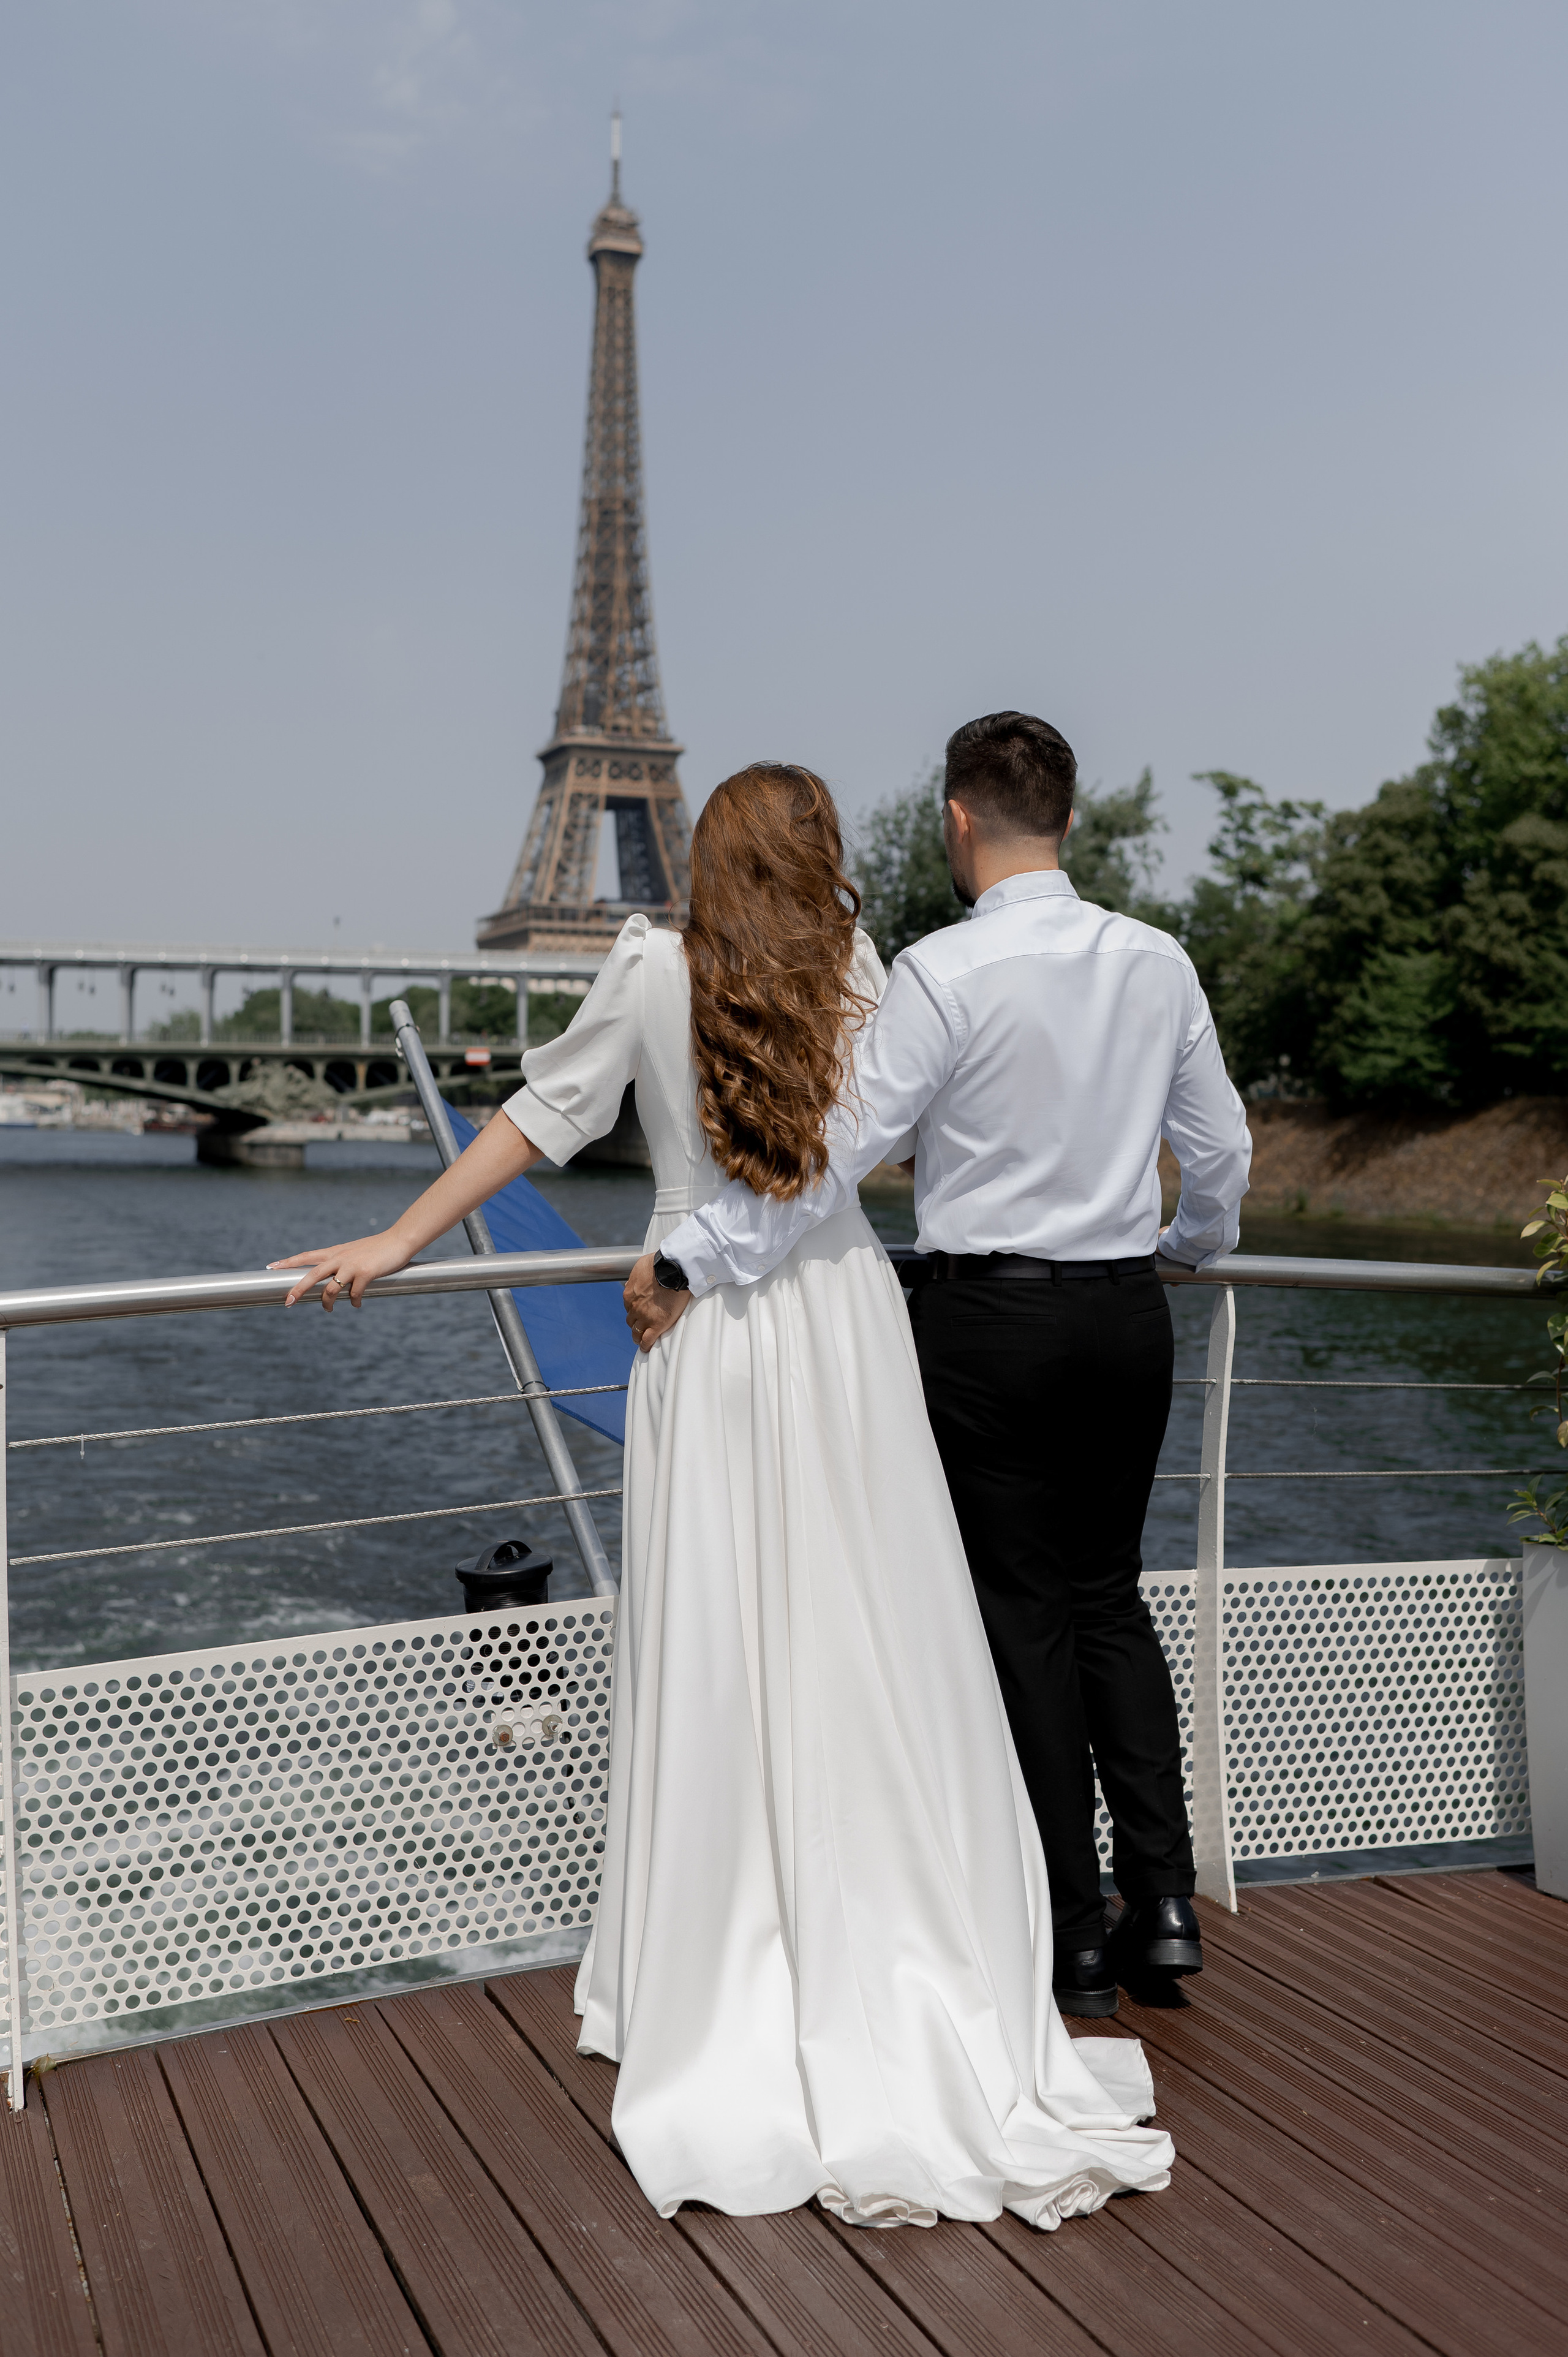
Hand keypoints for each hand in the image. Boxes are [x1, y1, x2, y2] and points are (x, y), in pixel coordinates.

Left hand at [270, 1232, 413, 1309]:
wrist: (399, 1240)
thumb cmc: (378, 1248)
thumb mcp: (354, 1252)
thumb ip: (342, 1262)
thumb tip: (334, 1280)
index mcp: (335, 1252)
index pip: (306, 1256)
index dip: (288, 1262)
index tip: (272, 1266)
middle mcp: (339, 1257)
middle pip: (312, 1274)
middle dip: (298, 1289)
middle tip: (288, 1302)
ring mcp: (352, 1265)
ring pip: (331, 1288)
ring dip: (328, 1303)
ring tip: (329, 1310)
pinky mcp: (366, 1273)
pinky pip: (354, 1293)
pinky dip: (354, 1302)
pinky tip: (356, 1304)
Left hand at [624, 1252, 690, 1351]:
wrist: (673, 1270)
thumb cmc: (661, 1264)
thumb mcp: (643, 1265)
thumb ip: (638, 1275)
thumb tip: (639, 1275)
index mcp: (630, 1293)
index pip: (629, 1306)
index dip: (634, 1310)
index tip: (638, 1312)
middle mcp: (634, 1306)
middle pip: (631, 1320)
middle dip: (635, 1323)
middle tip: (639, 1326)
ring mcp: (644, 1316)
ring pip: (636, 1332)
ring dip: (638, 1335)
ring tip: (641, 1339)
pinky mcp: (656, 1324)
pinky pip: (647, 1340)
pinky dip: (645, 1345)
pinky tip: (646, 1347)